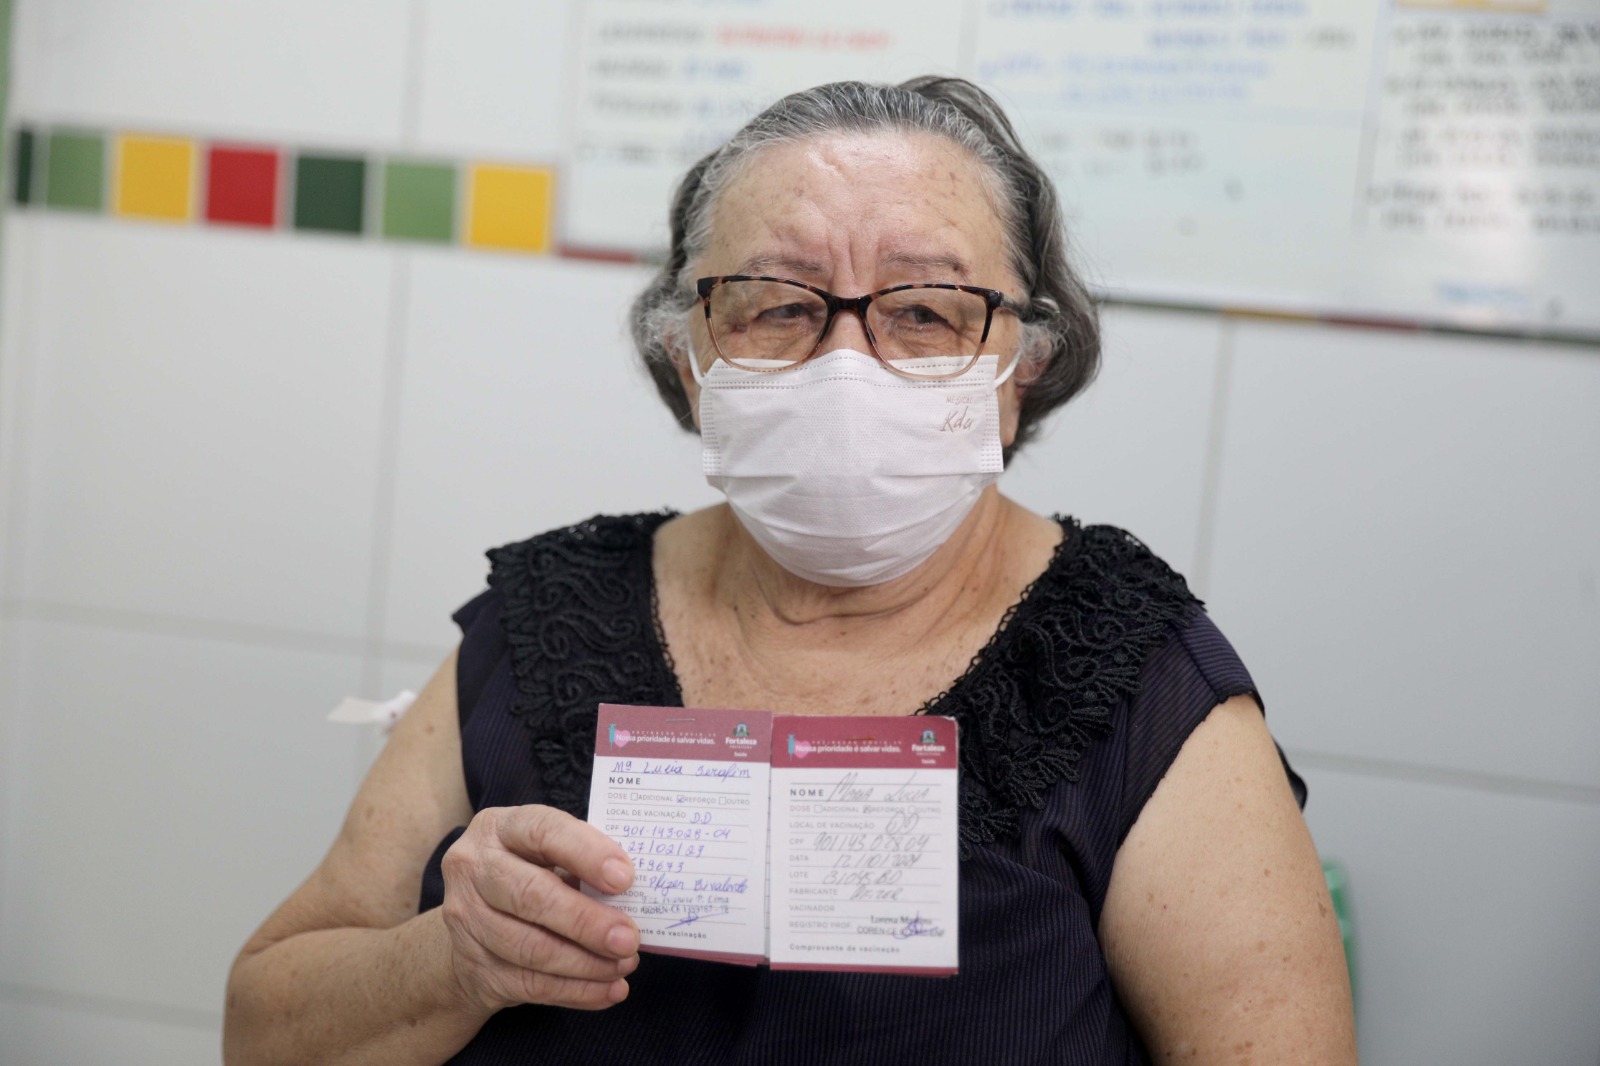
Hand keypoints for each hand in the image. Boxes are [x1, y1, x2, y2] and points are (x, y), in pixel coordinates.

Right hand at [438, 805, 639, 1011]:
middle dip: (586, 921)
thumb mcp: (544, 854)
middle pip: (530, 896)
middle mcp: (473, 869)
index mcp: (499, 828)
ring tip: (625, 965)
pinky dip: (576, 991)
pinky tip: (609, 990)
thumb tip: (634, 894)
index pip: (543, 830)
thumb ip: (580, 864)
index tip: (625, 878)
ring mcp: (466, 921)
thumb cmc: (525, 876)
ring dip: (586, 963)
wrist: (471, 927)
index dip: (586, 853)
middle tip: (629, 938)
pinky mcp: (473, 967)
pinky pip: (529, 985)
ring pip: (530, 948)